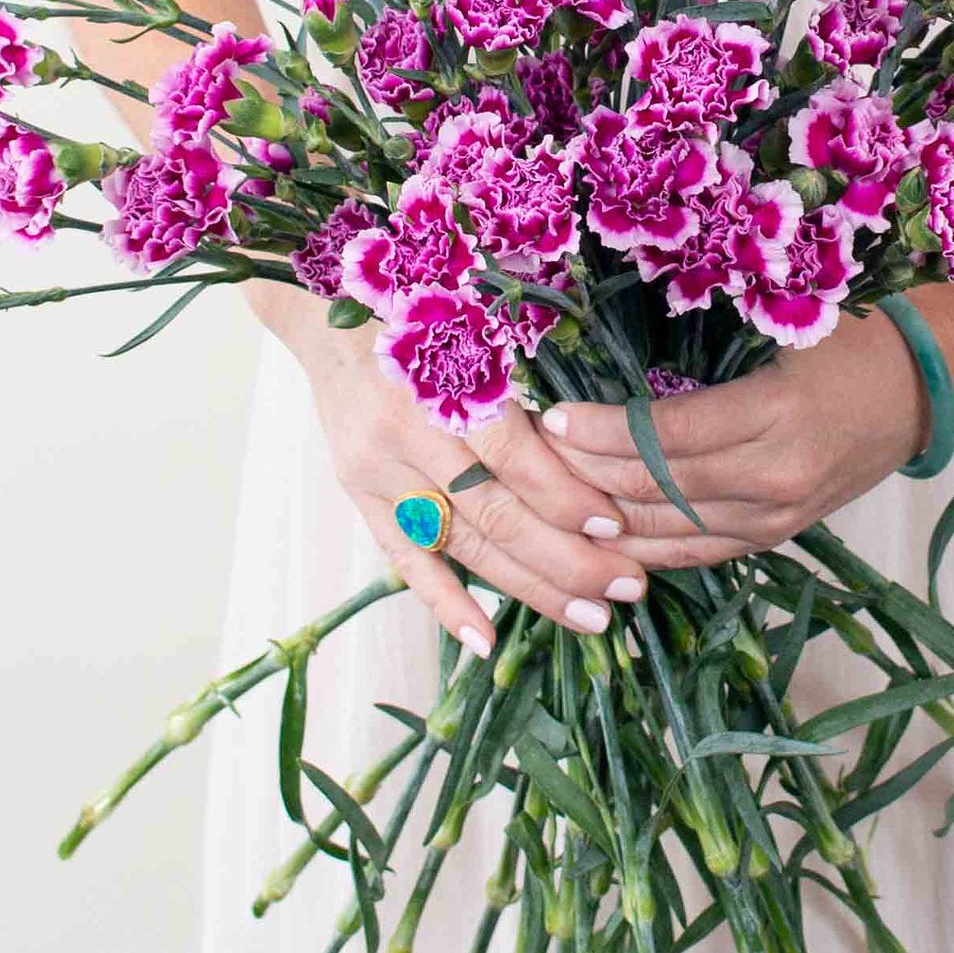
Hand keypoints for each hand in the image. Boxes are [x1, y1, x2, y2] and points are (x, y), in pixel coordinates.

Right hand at [265, 294, 648, 656]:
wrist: (327, 312)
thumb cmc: (427, 311)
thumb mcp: (476, 327)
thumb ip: (526, 387)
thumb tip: (606, 453)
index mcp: (439, 376)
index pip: (509, 455)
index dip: (563, 496)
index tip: (615, 528)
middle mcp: (404, 429)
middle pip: (492, 511)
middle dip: (565, 558)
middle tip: (627, 588)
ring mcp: (375, 469)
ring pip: (461, 543)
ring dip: (528, 587)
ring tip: (589, 617)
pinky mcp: (360, 495)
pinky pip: (404, 558)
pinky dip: (444, 602)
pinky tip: (484, 641)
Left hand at [540, 311, 929, 568]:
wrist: (927, 382)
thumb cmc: (851, 336)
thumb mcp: (780, 323)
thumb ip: (701, 348)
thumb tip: (606, 346)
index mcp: (776, 416)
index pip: (663, 437)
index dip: (598, 432)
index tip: (547, 416)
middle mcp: (776, 479)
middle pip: (655, 490)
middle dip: (582, 476)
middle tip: (527, 456)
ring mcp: (778, 518)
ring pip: (667, 532)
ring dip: (601, 519)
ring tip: (544, 499)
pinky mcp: (778, 536)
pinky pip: (696, 553)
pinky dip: (642, 548)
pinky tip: (594, 539)